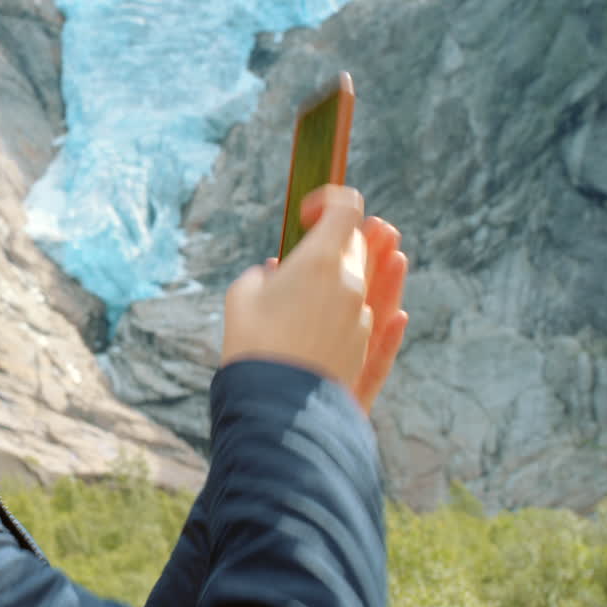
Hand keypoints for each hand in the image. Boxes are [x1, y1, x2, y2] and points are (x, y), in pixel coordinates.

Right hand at [222, 186, 407, 412]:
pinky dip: (354, 304)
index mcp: (320, 260)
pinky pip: (364, 315)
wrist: (276, 405)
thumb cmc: (251, 343)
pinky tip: (362, 305)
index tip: (305, 215)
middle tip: (309, 249)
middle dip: (335, 240)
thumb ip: (263, 275)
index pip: (345, 209)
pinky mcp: (362, 346)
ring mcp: (361, 316)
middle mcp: (350, 283)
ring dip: (344, 274)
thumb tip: (275, 275)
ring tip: (322, 280)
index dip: (329, 201)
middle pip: (356, 245)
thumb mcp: (242, 295)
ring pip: (362, 281)